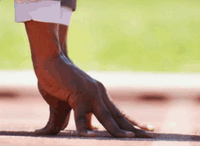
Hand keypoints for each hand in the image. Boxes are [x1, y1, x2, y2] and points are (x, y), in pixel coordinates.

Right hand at [33, 53, 152, 137]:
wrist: (49, 61)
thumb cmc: (56, 82)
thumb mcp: (65, 106)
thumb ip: (73, 119)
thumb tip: (79, 132)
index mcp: (99, 97)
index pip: (119, 113)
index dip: (132, 122)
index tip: (147, 129)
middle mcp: (99, 95)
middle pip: (119, 116)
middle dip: (134, 127)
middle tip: (150, 134)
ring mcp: (90, 94)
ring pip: (105, 117)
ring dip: (117, 129)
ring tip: (128, 138)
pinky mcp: (77, 94)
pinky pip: (80, 115)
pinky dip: (84, 127)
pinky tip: (88, 137)